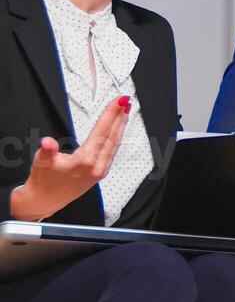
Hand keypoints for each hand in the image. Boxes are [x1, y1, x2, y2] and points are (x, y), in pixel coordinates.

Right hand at [10, 96, 130, 220]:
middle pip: (111, 136)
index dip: (110, 115)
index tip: (117, 101)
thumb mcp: (41, 162)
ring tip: (124, 111)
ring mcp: (100, 171)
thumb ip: (47, 151)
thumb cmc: (44, 181)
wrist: (45, 200)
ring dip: (120, 126)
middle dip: (119, 117)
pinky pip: (112, 151)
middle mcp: (96, 167)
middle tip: (125, 100)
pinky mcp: (99, 173)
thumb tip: (48, 142)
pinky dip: (116, 137)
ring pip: (114, 144)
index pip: (101, 132)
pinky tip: (118, 130)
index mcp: (84, 162)